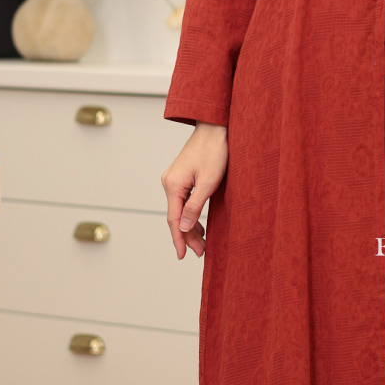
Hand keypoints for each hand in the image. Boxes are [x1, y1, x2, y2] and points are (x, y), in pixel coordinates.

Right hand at [162, 122, 228, 258]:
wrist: (214, 128)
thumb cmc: (215, 152)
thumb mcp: (209, 183)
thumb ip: (195, 206)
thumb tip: (183, 228)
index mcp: (173, 185)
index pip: (174, 220)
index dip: (179, 239)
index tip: (182, 256)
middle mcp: (169, 183)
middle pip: (176, 217)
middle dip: (187, 236)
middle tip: (200, 253)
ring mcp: (174, 179)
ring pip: (180, 210)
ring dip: (190, 227)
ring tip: (202, 244)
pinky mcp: (181, 177)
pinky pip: (183, 201)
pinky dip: (190, 214)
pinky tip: (198, 225)